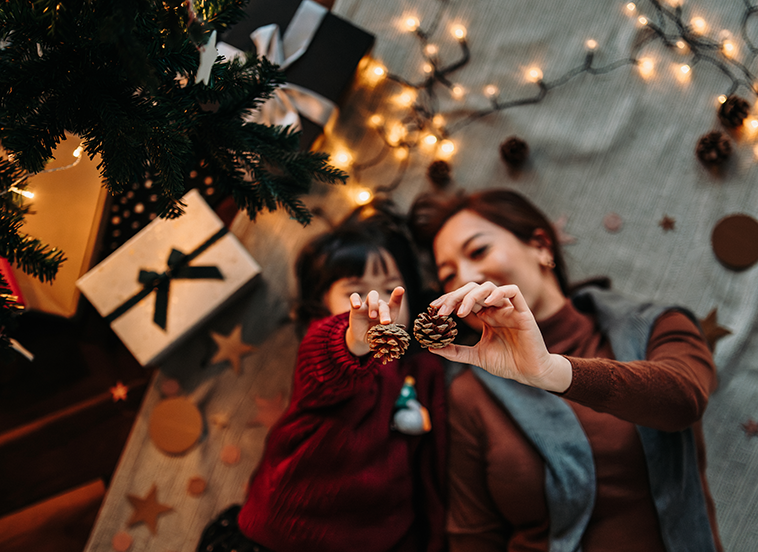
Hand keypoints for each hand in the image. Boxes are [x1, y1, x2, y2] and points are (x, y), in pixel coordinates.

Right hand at [345, 287, 404, 356]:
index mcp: (389, 312)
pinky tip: (357, 306)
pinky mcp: (356, 307)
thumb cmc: (377, 335)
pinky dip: (355, 299)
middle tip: (385, 322)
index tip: (400, 290)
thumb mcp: (384, 335)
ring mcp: (368, 305)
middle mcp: (380, 306)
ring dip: (373, 305)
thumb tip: (391, 330)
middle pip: (383, 303)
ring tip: (372, 316)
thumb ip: (387, 331)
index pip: (395, 302)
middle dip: (384, 312)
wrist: (363, 339)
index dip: (397, 295)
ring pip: (372, 295)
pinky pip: (354, 297)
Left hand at [429, 282, 571, 392]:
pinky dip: (500, 292)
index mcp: (485, 315)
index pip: (464, 299)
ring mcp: (509, 309)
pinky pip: (514, 292)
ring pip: (489, 287)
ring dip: (472, 295)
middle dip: (455, 296)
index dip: (448, 300)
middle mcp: (495, 309)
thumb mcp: (475, 357)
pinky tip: (488, 303)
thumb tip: (432, 347)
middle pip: (472, 289)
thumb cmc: (506, 363)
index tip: (433, 309)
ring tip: (461, 312)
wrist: (529, 374)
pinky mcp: (523, 313)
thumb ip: (455, 352)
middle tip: (442, 310)